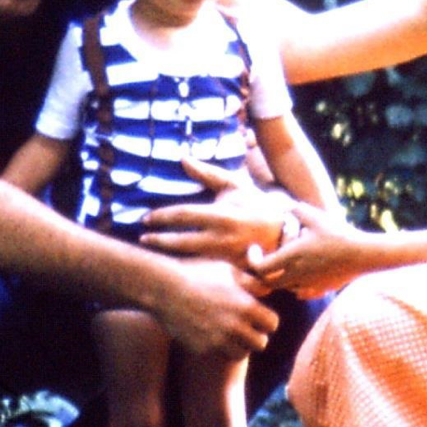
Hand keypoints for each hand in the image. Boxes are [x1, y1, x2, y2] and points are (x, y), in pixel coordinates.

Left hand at [139, 158, 289, 264]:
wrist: (283, 233)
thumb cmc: (256, 205)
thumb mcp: (234, 185)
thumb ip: (207, 173)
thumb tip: (182, 158)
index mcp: (222, 215)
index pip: (184, 215)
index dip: (161, 217)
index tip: (145, 219)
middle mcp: (222, 238)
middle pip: (182, 242)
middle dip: (159, 240)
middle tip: (143, 237)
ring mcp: (225, 256)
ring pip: (189, 256)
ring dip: (168, 251)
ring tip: (152, 245)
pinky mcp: (228, 268)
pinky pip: (201, 264)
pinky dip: (184, 261)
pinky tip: (171, 258)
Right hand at [154, 258, 278, 359]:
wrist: (164, 289)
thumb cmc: (198, 274)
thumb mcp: (228, 271)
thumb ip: (252, 282)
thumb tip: (268, 289)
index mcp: (246, 306)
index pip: (272, 324)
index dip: (267, 321)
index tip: (258, 317)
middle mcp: (236, 326)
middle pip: (261, 343)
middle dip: (255, 335)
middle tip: (245, 328)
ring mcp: (218, 340)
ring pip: (242, 354)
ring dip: (239, 345)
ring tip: (230, 333)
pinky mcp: (202, 349)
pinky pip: (220, 355)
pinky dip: (219, 348)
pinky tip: (212, 335)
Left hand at [250, 202, 367, 297]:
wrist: (362, 254)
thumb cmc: (337, 233)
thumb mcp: (314, 215)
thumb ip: (294, 210)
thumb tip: (280, 207)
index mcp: (292, 257)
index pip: (260, 268)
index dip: (252, 259)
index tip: (255, 248)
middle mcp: (296, 275)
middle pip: (268, 282)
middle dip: (263, 272)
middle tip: (266, 257)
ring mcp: (308, 284)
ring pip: (284, 287)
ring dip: (279, 276)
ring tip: (286, 260)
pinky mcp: (319, 289)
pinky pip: (300, 292)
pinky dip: (295, 284)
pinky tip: (302, 270)